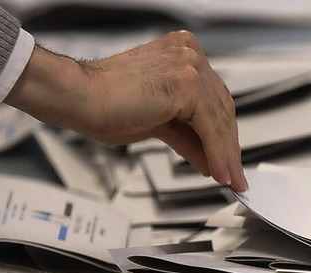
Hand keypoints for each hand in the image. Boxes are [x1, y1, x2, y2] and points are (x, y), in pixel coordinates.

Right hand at [5, 30, 247, 191]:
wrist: (76, 97)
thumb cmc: (102, 104)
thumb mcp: (156, 124)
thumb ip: (186, 137)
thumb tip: (208, 157)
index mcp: (181, 54)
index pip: (214, 99)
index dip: (223, 134)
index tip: (228, 160)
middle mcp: (188, 54)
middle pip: (222, 108)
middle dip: (229, 147)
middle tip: (234, 175)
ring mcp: (188, 65)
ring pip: (220, 119)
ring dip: (227, 155)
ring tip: (229, 180)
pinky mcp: (186, 83)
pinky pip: (210, 127)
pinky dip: (218, 153)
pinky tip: (219, 173)